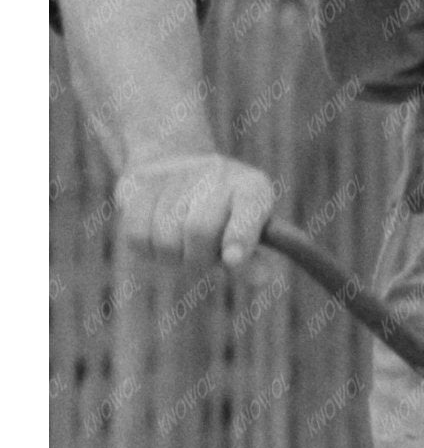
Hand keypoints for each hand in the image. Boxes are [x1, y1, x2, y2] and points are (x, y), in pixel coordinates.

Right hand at [117, 153, 276, 271]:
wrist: (177, 167)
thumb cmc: (221, 214)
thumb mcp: (244, 232)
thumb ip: (254, 258)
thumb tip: (263, 280)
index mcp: (252, 187)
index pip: (250, 206)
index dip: (240, 235)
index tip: (233, 260)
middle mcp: (218, 172)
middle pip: (199, 231)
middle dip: (197, 258)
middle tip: (199, 258)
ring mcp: (178, 173)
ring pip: (165, 239)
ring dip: (171, 256)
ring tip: (180, 243)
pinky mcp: (140, 180)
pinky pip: (137, 234)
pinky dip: (146, 247)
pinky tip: (156, 234)